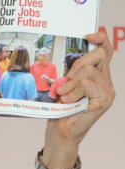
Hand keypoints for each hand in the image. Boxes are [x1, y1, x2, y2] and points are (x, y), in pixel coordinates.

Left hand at [47, 30, 115, 147]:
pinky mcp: (105, 99)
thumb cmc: (60, 111)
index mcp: (98, 76)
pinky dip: (73, 91)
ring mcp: (108, 90)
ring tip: (65, 97)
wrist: (60, 133)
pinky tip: (69, 102)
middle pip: (98, 55)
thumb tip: (66, 61)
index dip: (100, 39)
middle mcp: (106, 81)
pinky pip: (87, 83)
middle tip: (65, 84)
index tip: (87, 35)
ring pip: (88, 71)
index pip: (105, 51)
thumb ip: (70, 73)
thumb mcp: (63, 86)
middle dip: (76, 65)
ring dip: (71, 84)